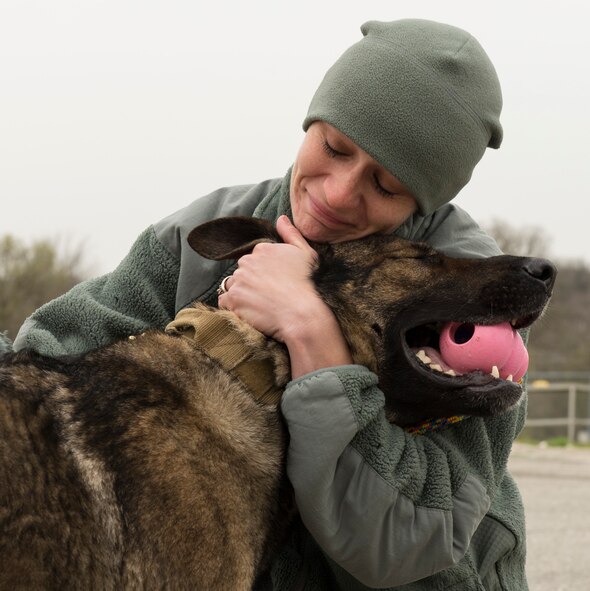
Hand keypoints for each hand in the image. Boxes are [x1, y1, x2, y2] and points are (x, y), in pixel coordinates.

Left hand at [218, 216, 352, 376]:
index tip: (274, 282)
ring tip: (258, 304)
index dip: (264, 271)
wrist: (301, 313)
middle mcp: (247, 262)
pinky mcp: (233, 300)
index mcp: (262, 249)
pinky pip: (224, 301)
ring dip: (241, 293)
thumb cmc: (307, 284)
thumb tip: (280, 218)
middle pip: (242, 271)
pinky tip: (248, 312)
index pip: (255, 257)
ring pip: (233, 285)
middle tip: (267, 295)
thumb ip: (291, 234)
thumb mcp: (306, 254)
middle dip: (251, 281)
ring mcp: (238, 281)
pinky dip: (232, 307)